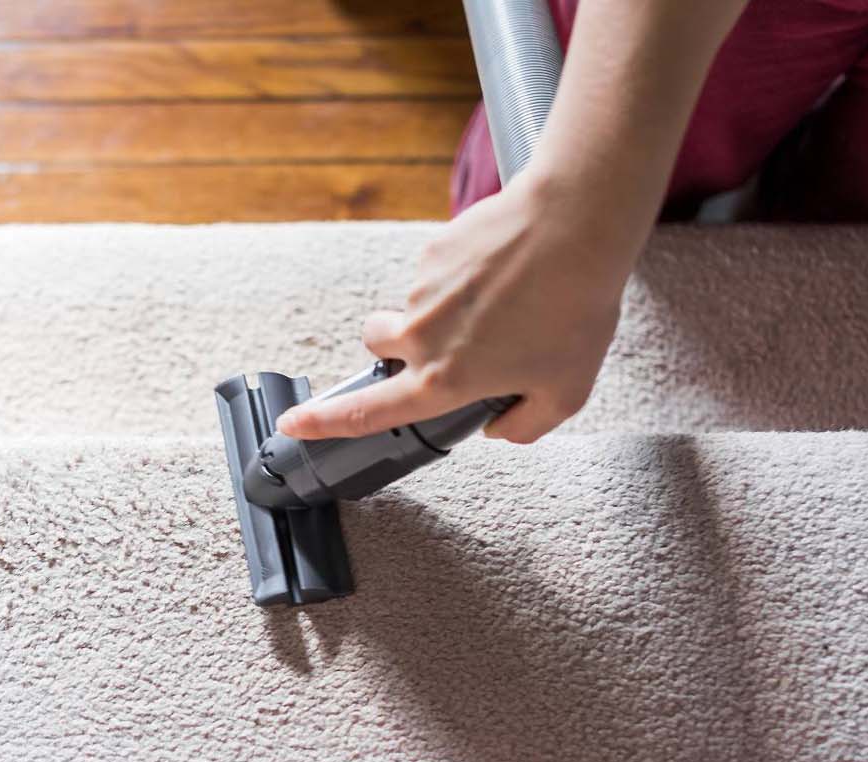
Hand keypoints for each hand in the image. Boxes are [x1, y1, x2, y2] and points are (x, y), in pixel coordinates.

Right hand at [274, 172, 628, 444]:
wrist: (574, 225)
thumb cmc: (575, 309)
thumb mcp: (565, 391)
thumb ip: (526, 426)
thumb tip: (499, 429)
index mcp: (444, 381)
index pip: (366, 412)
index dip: (323, 423)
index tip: (293, 424)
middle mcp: (420, 337)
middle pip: (376, 345)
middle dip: (395, 347)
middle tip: (447, 342)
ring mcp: (421, 291)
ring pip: (412, 308)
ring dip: (443, 310)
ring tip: (507, 300)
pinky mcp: (433, 252)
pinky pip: (435, 274)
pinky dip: (461, 278)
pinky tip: (505, 272)